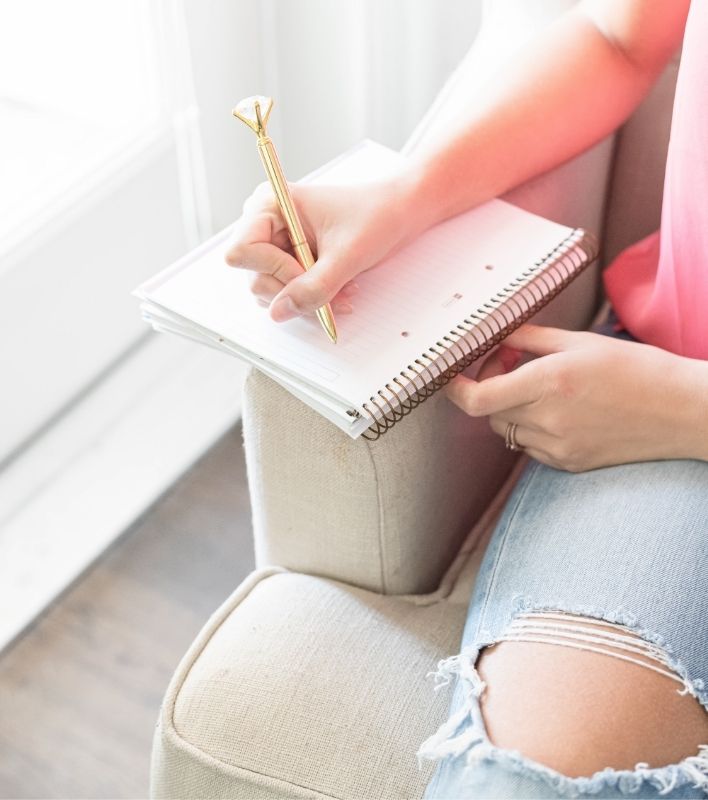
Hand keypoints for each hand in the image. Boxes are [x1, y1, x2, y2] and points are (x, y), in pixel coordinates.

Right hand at [224, 173, 417, 322]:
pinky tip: (339, 292)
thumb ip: (313, 287)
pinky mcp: (291, 264)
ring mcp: (278, 247)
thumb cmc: (376, 215)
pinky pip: (290, 296)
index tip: (308, 273)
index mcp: (270, 205)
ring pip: (273, 294)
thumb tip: (279, 312)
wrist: (400, 214)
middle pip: (256, 278)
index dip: (274, 270)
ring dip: (309, 300)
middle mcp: (267, 226)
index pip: (242, 252)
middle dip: (297, 292)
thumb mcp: (347, 255)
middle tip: (333, 292)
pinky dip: (314, 301)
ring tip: (342, 291)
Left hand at [445, 324, 707, 471]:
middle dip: (489, 387)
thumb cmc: (637, 369)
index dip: (455, 390)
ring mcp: (558, 447)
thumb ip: (529, 340)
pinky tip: (562, 412)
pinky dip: (531, 428)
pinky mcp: (569, 464)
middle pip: (489, 413)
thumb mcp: (581, 342)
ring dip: (510, 409)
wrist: (682, 411)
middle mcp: (549, 419)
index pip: (478, 399)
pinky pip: (530, 446)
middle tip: (511, 364)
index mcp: (550, 382)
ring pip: (507, 430)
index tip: (450, 378)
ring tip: (543, 388)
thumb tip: (495, 339)